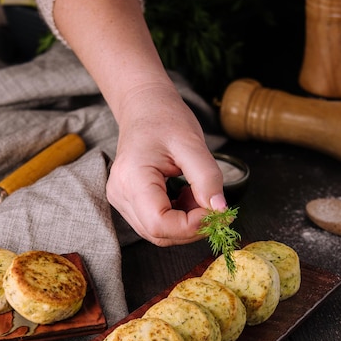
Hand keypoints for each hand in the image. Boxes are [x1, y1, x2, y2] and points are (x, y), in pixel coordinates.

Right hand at [106, 84, 226, 245]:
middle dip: (192, 227)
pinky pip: (155, 223)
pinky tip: (187, 196)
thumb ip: (207, 178)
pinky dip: (178, 217)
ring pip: (158, 232)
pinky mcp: (128, 202)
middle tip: (214, 205)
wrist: (143, 107)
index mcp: (132, 178)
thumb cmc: (165, 118)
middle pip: (158, 233)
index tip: (216, 211)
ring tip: (198, 194)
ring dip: (186, 223)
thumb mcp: (192, 143)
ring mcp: (121, 200)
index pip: (159, 224)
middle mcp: (120, 194)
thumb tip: (220, 209)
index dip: (191, 226)